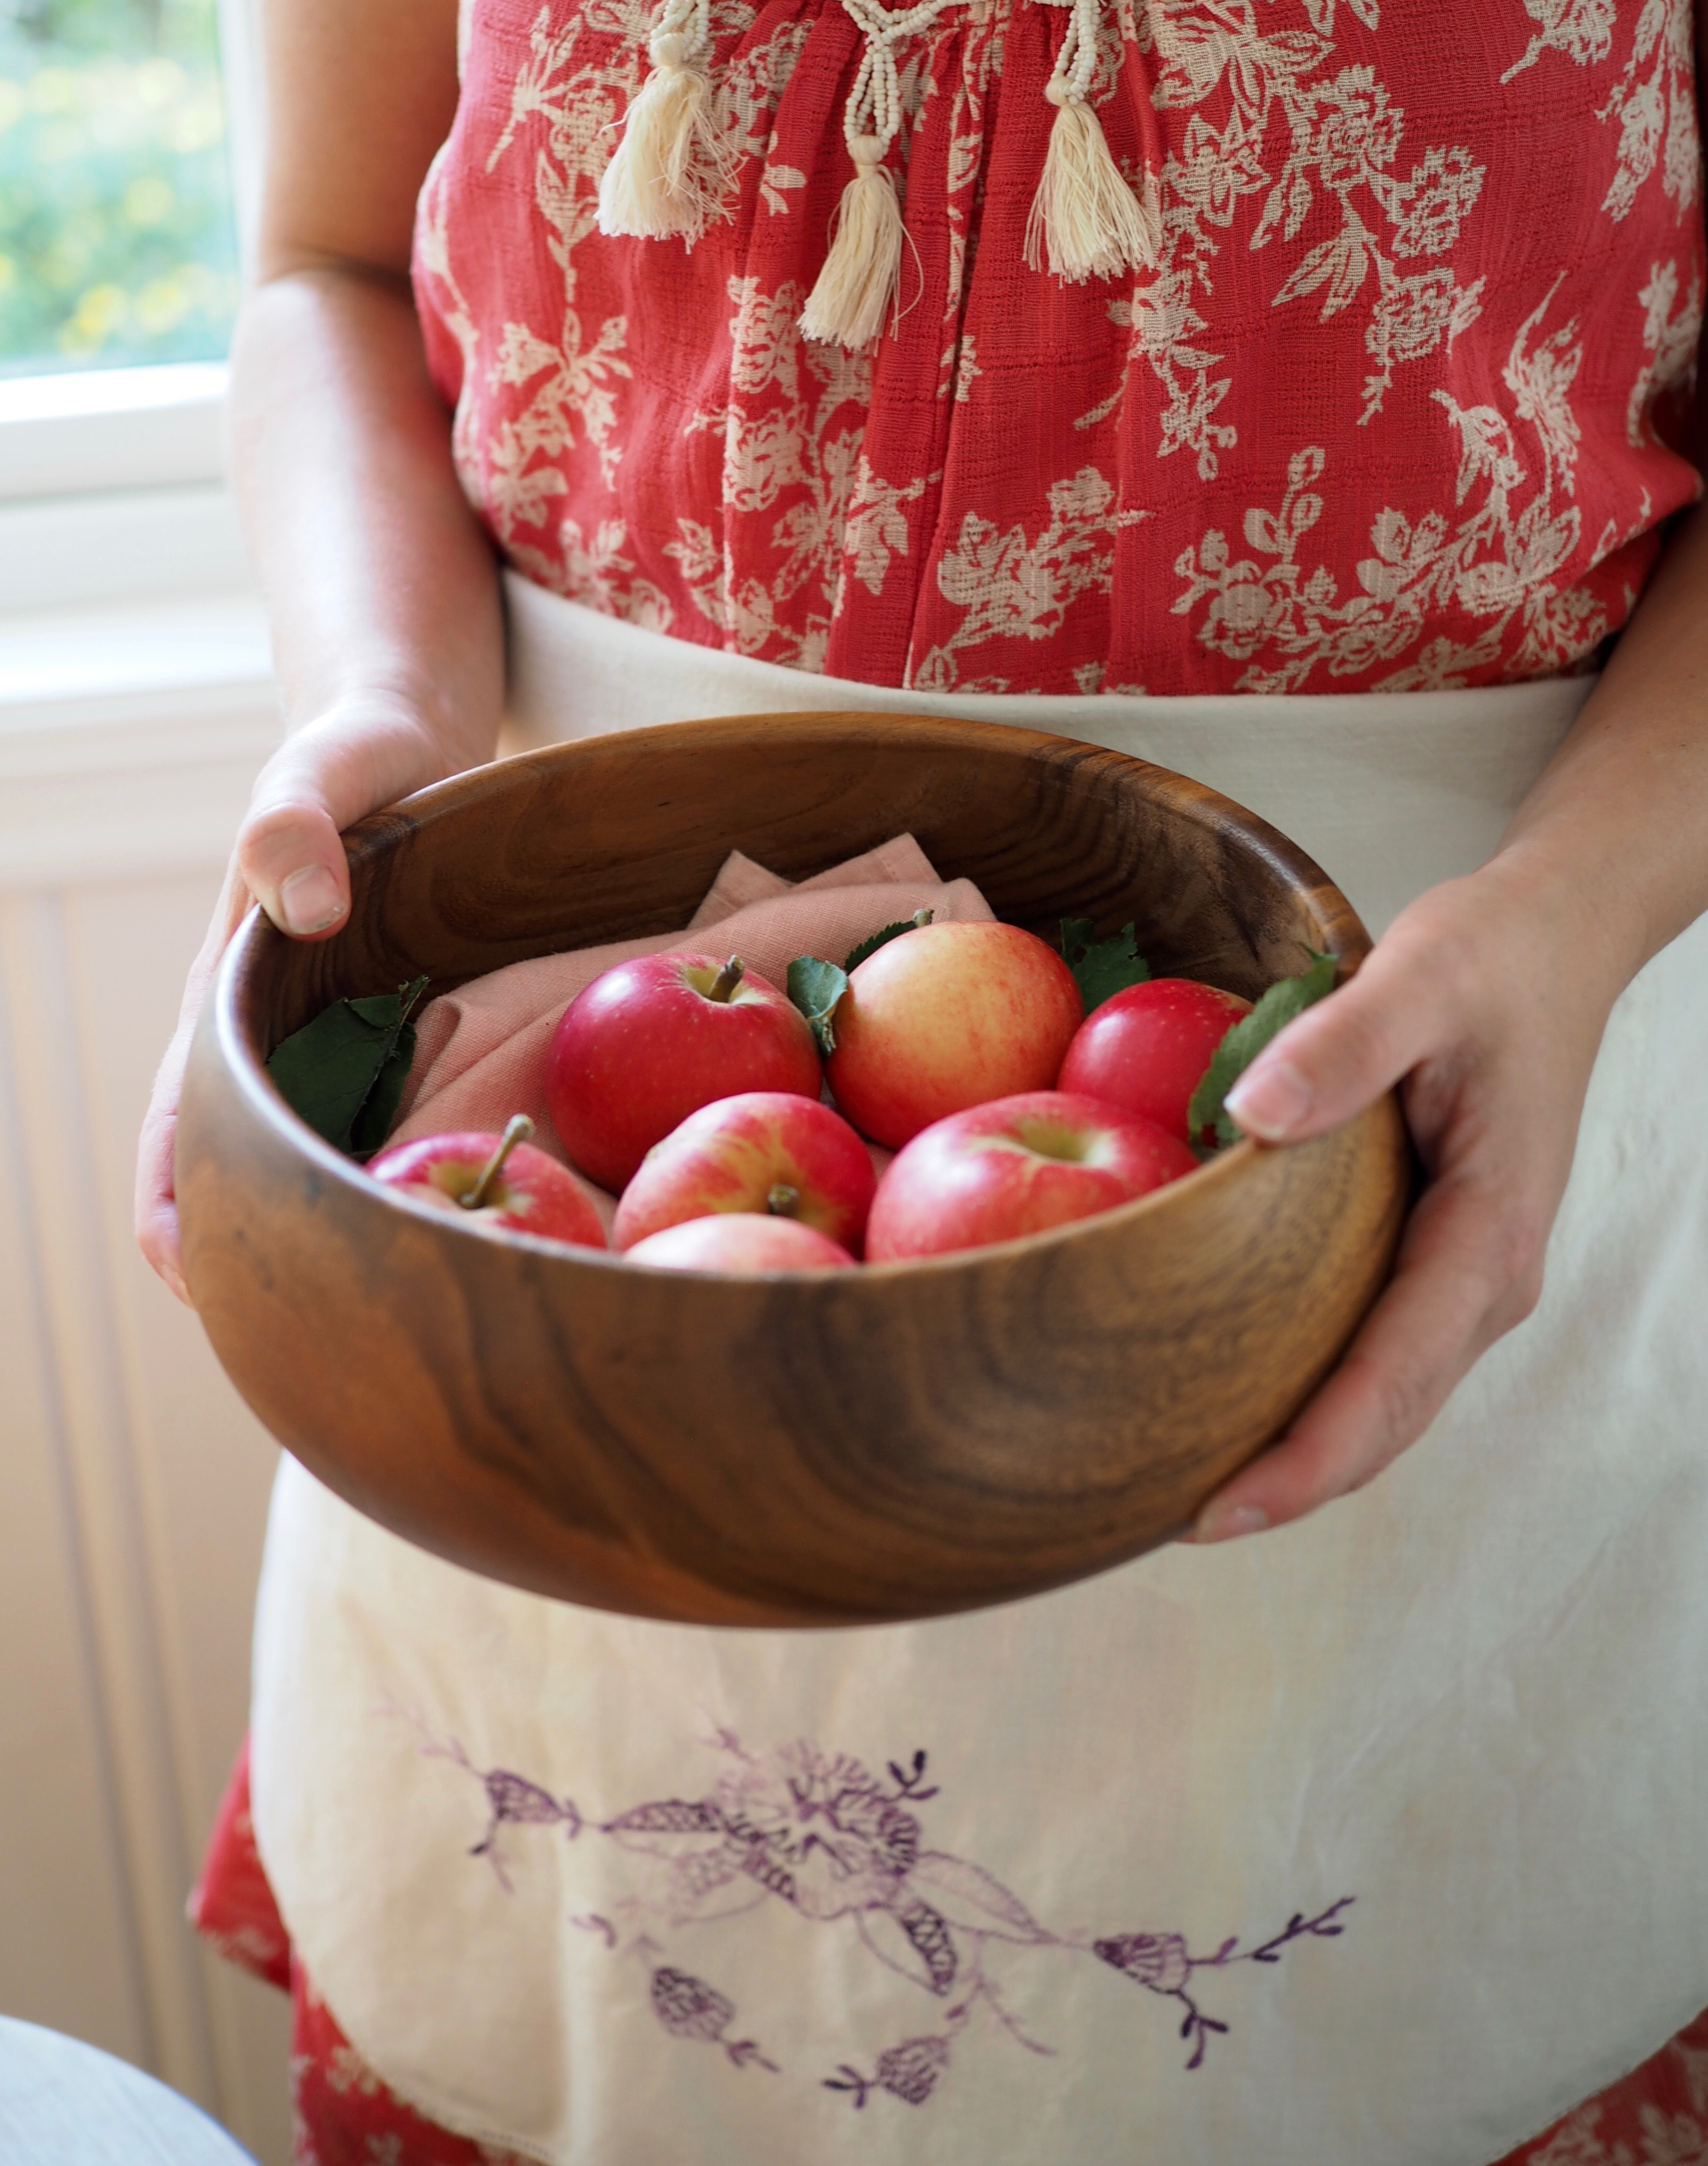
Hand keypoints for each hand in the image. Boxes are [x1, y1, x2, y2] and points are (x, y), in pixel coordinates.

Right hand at [135, 697, 462, 1303]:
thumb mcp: (328, 767)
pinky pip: (385, 1122)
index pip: (182, 1121)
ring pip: (317, 1159)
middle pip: (245, 1164)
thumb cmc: (361, 750)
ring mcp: (338, 1041)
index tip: (193, 1283)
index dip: (173, 1207)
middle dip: (258, 1252)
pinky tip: (445, 1229)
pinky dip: (395, 1176)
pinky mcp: (398, 1034)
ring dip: (331, 1229)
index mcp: (235, 995)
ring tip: (383, 1314)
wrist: (410, 726)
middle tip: (309, 1342)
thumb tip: (306, 907)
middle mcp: (278, 1034)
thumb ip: (296, 824)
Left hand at [1191, 856, 1629, 1539]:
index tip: (1215, 1511)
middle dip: (1288, 1484)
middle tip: (1168, 1522)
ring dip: (1298, 1453)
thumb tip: (1251, 1116)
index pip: (1390, 1380)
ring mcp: (1462, 1277)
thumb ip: (1342, 1045)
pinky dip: (1310, 1395)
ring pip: (1381, 1402)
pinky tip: (1229, 1395)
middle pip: (1384, 1421)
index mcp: (1487, 1234)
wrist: (1556, 938)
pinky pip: (1372, 1353)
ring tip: (1183, 1486)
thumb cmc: (1492, 958)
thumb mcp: (1418, 978)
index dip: (1305, 1459)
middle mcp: (1483, 1279)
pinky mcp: (1433, 1259)